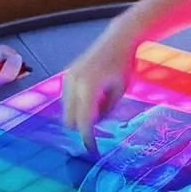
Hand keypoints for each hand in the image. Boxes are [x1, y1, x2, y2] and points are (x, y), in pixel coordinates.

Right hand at [62, 33, 133, 150]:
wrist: (117, 40)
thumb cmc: (123, 65)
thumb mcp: (119, 91)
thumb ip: (105, 110)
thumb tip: (94, 126)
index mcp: (88, 87)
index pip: (83, 122)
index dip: (87, 139)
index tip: (93, 151)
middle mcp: (73, 83)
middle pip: (70, 120)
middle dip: (82, 128)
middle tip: (97, 134)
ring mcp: (68, 78)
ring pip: (67, 110)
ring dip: (79, 116)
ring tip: (100, 108)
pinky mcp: (67, 76)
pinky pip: (68, 99)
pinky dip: (77, 106)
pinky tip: (93, 100)